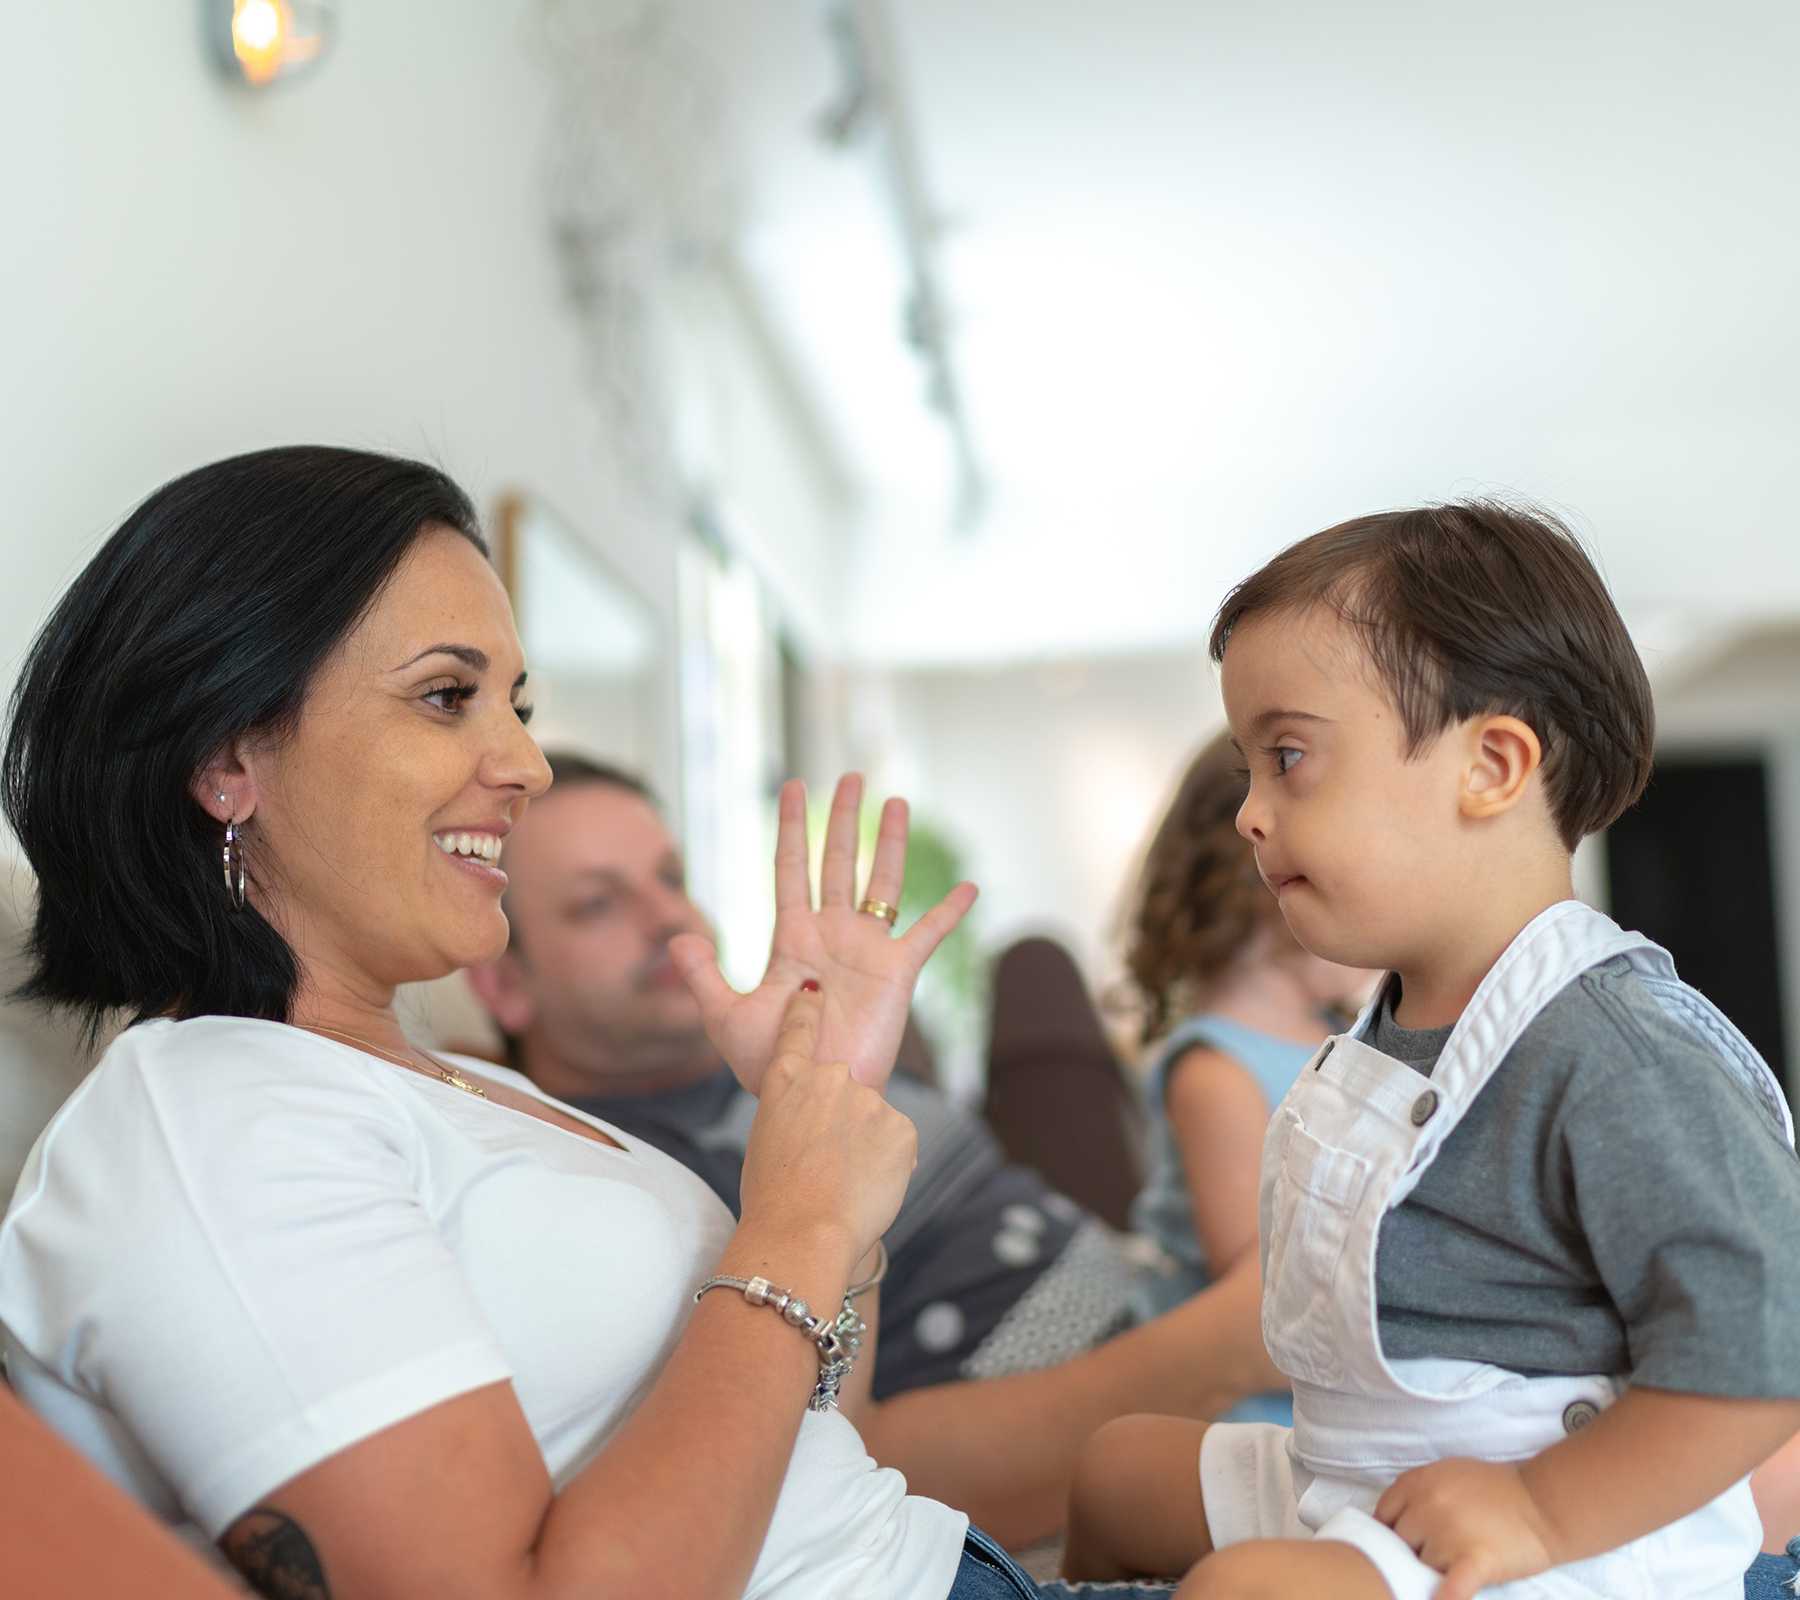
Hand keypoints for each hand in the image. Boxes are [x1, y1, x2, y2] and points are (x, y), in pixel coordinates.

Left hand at [669, 774, 976, 1092]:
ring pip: (880, 883)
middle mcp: (832, 935)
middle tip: (850, 776)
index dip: (790, 827)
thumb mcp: (726, 1017)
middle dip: (842, 819)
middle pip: (837, 862)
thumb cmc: (772, 1066)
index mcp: (792, 938)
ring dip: (888, 842)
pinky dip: (949, 912)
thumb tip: (678, 936)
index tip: (792, 786)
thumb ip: (703, 975)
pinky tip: (969, 889)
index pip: (790, 868)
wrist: (814, 1096)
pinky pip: (927, 934)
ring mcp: (866, 950)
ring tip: (895, 801)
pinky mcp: (897, 972)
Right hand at [739, 985, 916, 1266]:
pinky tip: (866, 1189)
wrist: (803, 1232)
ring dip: (863, 1150)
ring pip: (872, 1123)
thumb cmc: (774, 1199)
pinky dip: (887, 1165)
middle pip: (843, 1094)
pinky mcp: (901, 1124)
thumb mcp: (766, 1144)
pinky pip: (896, 1144)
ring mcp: (868, 1099)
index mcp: (786, 1080)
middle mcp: (829, 1077)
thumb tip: (816, 1125)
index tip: (815, 990)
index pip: (798, 1029)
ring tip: (841, 1186)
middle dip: (840, 1126)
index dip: (807, 1009)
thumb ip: (795, 1118)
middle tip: (824, 1168)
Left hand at [1375, 1458, 1559, 1599]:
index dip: (1392, 1534)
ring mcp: (1450, 1533)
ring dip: (1435, 1572)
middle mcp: (1427, 1506)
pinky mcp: (1475, 1559)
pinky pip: (1450, 1588)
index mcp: (1417, 1482)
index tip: (1404, 1543)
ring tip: (1457, 1563)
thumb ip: (1416, 1494)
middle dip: (1414, 1552)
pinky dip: (1445, 1598)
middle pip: (1400, 1544)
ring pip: (1422, 1567)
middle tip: (1438, 1553)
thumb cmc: (1494, 1489)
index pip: (1383, 1517)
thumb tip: (1388, 1524)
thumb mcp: (1445, 1475)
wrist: (1543, 1502)